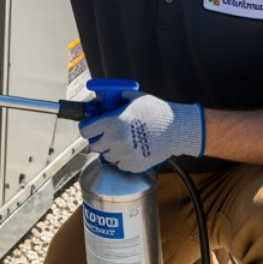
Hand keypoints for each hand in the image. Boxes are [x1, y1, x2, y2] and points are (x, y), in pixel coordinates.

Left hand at [78, 90, 204, 172]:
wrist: (177, 129)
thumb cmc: (156, 111)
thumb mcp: (133, 98)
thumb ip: (114, 99)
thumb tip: (98, 99)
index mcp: (114, 122)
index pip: (86, 131)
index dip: (87, 128)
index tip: (91, 127)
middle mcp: (117, 140)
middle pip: (94, 145)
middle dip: (99, 138)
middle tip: (109, 133)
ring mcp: (125, 155)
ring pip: (107, 156)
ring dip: (111, 149)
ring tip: (125, 140)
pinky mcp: (133, 166)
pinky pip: (120, 164)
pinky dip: (123, 158)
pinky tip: (133, 148)